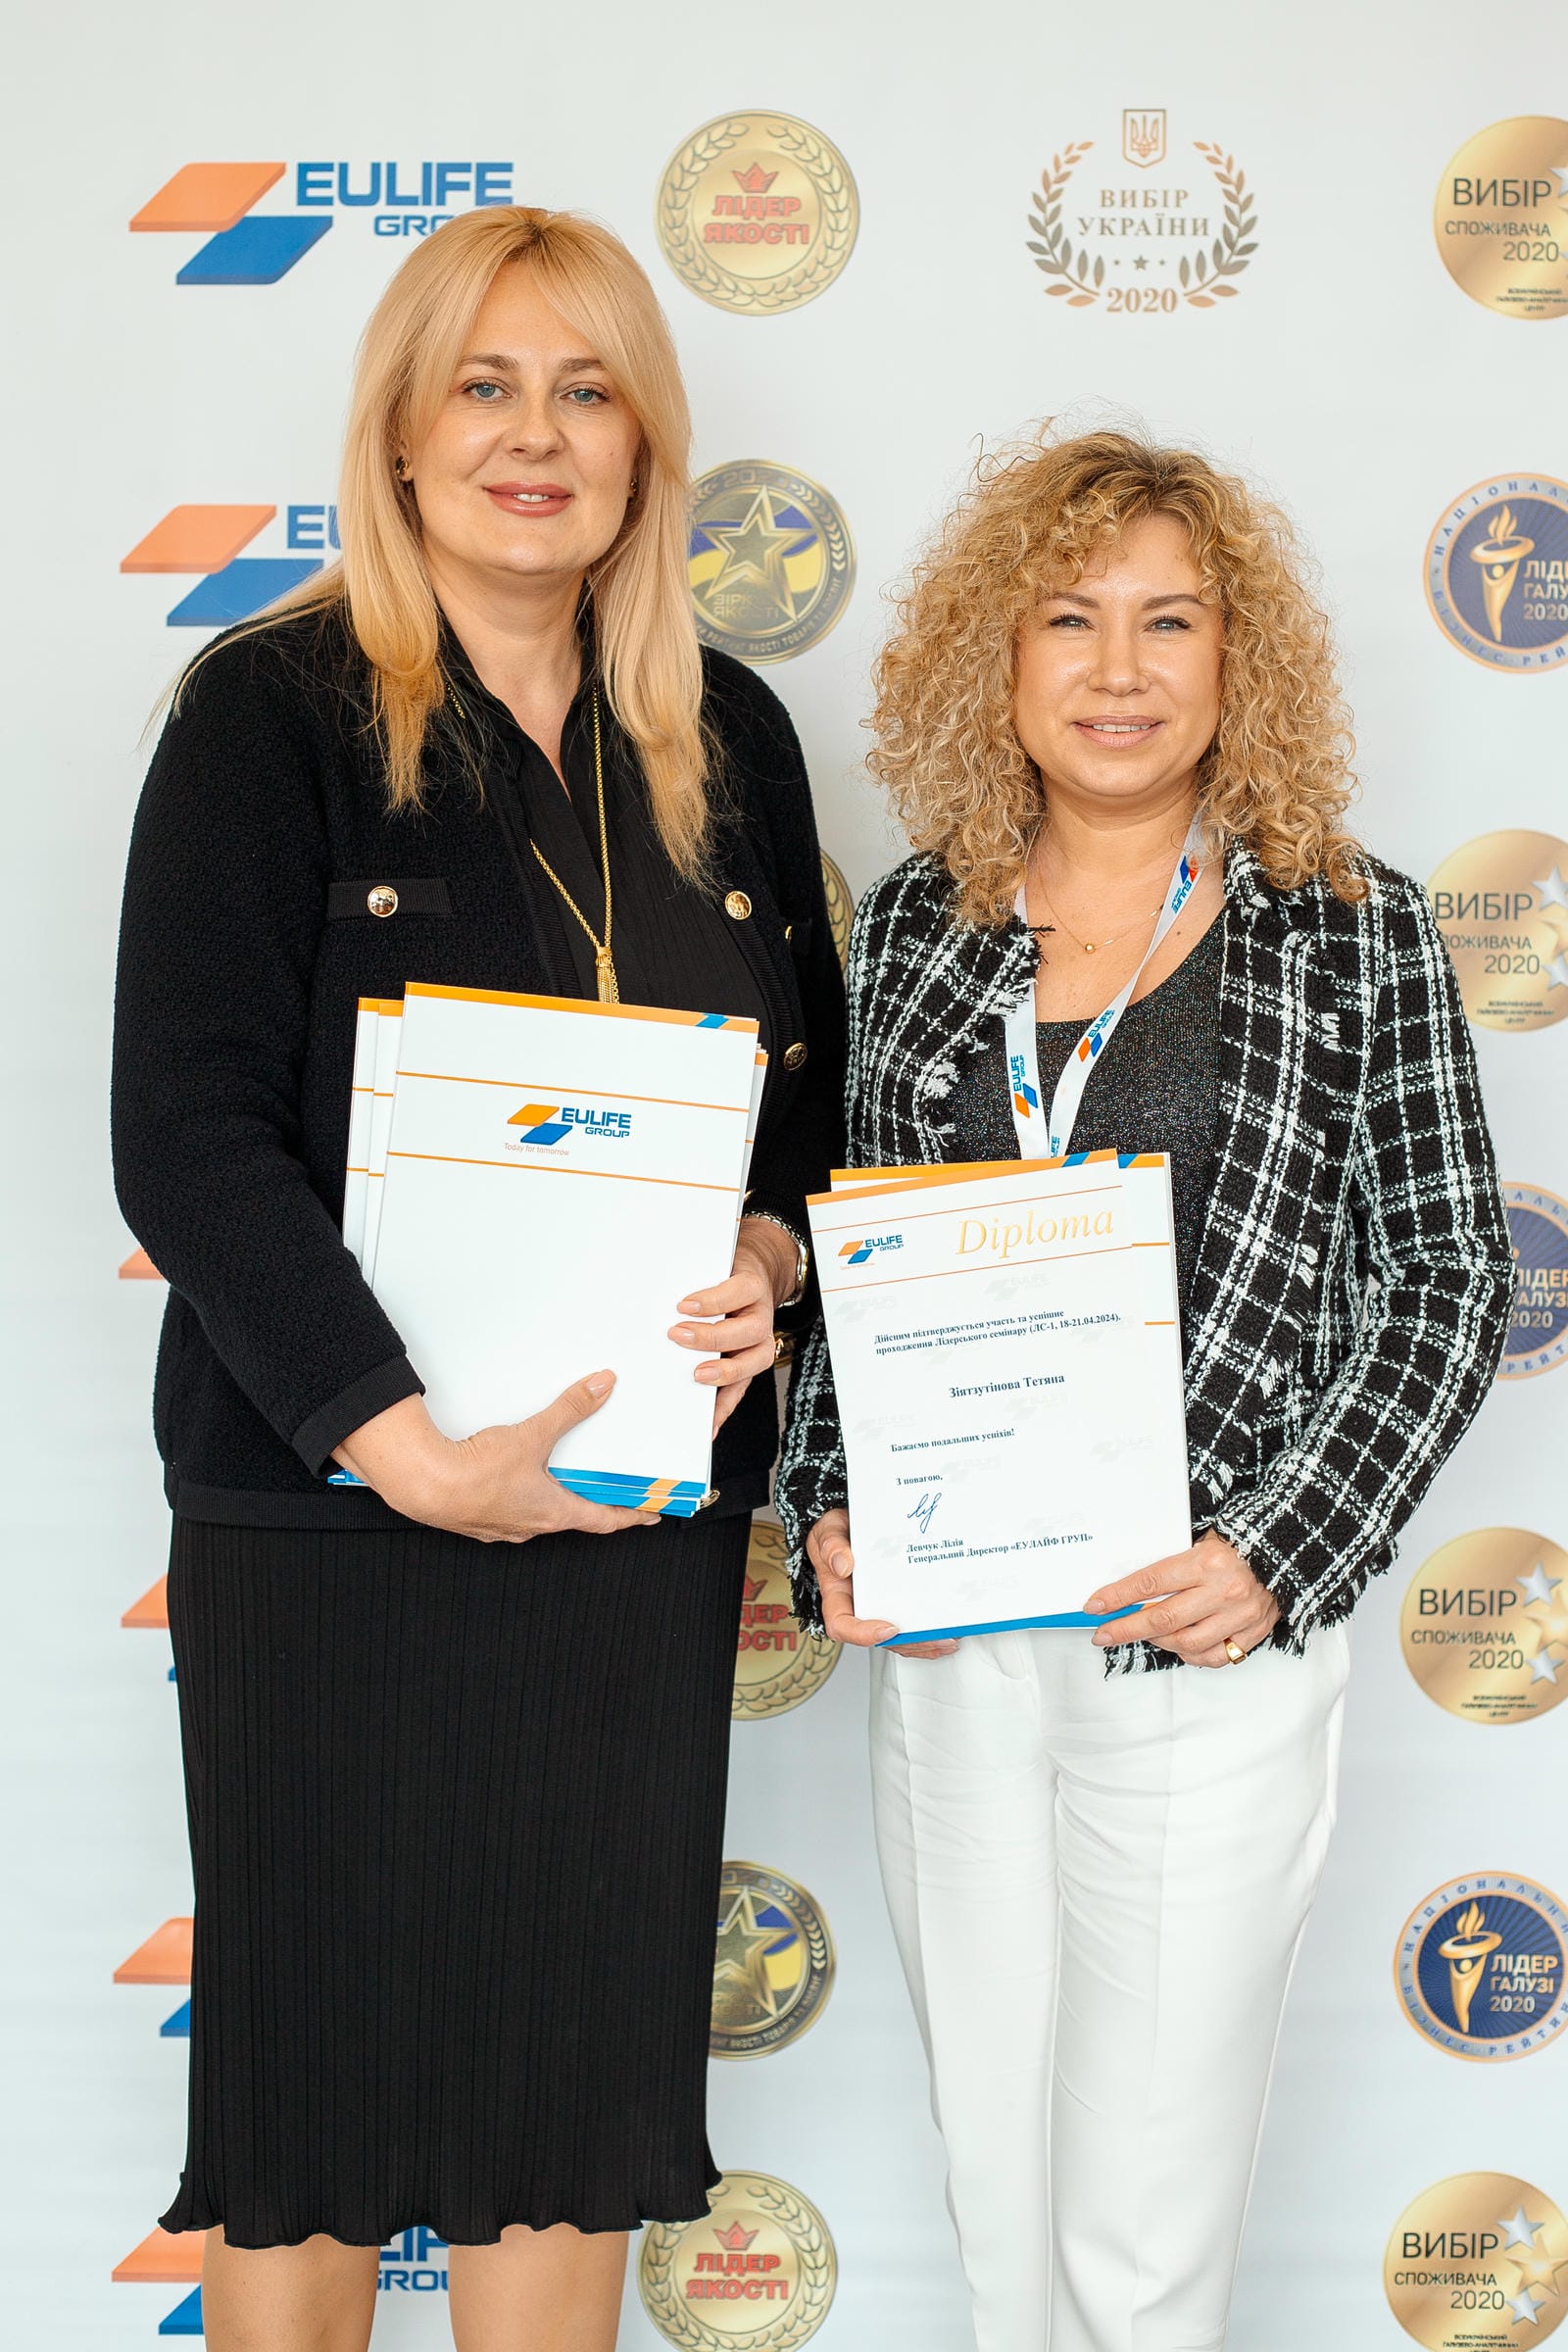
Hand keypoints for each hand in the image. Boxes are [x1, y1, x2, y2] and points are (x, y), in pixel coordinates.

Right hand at [332, 1378, 660, 1543]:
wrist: (423, 1484)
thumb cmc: (473, 1474)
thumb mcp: (532, 1435)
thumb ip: (570, 1409)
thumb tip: (601, 1387)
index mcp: (553, 1512)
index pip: (605, 1520)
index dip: (631, 1515)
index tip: (650, 1514)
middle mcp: (532, 1526)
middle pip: (574, 1516)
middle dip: (593, 1503)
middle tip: (611, 1490)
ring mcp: (503, 1527)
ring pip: (540, 1514)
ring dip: (555, 1498)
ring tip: (563, 1477)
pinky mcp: (479, 1520)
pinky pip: (511, 1510)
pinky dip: (522, 1496)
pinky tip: (514, 1478)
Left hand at [668, 1217, 793, 1436]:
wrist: (753, 1278)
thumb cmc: (723, 1275)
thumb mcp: (712, 1266)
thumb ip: (692, 1274)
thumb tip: (652, 1287)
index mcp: (752, 1287)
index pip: (739, 1291)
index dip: (713, 1301)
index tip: (683, 1305)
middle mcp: (761, 1316)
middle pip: (748, 1330)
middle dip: (713, 1337)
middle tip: (678, 1336)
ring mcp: (760, 1343)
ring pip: (755, 1361)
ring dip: (726, 1372)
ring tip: (696, 1377)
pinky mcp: (751, 1365)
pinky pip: (742, 1388)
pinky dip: (725, 1406)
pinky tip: (708, 1421)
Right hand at [806, 1509, 958, 1659]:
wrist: (847, 1527)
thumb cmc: (835, 1534)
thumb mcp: (828, 1531)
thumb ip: (832, 1545)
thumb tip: (844, 1565)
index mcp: (837, 1597)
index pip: (842, 1625)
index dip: (864, 1634)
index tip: (889, 1628)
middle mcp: (857, 1609)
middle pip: (879, 1638)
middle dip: (909, 1642)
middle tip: (937, 1638)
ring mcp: (877, 1610)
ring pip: (897, 1639)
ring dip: (923, 1643)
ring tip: (949, 1639)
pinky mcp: (893, 1606)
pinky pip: (907, 1628)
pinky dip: (926, 1635)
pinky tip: (946, 1634)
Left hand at [1084, 1531, 1278, 1665]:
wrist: (1284, 1554)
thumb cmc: (1236, 1545)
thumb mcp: (1200, 1542)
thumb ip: (1172, 1567)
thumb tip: (1129, 1591)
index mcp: (1207, 1561)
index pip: (1151, 1583)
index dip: (1118, 1596)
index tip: (1095, 1606)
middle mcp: (1223, 1591)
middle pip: (1163, 1619)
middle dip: (1126, 1628)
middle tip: (1103, 1634)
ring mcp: (1240, 1616)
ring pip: (1186, 1643)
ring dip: (1157, 1641)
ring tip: (1143, 1634)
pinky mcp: (1253, 1634)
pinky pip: (1214, 1657)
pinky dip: (1190, 1655)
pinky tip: (1178, 1645)